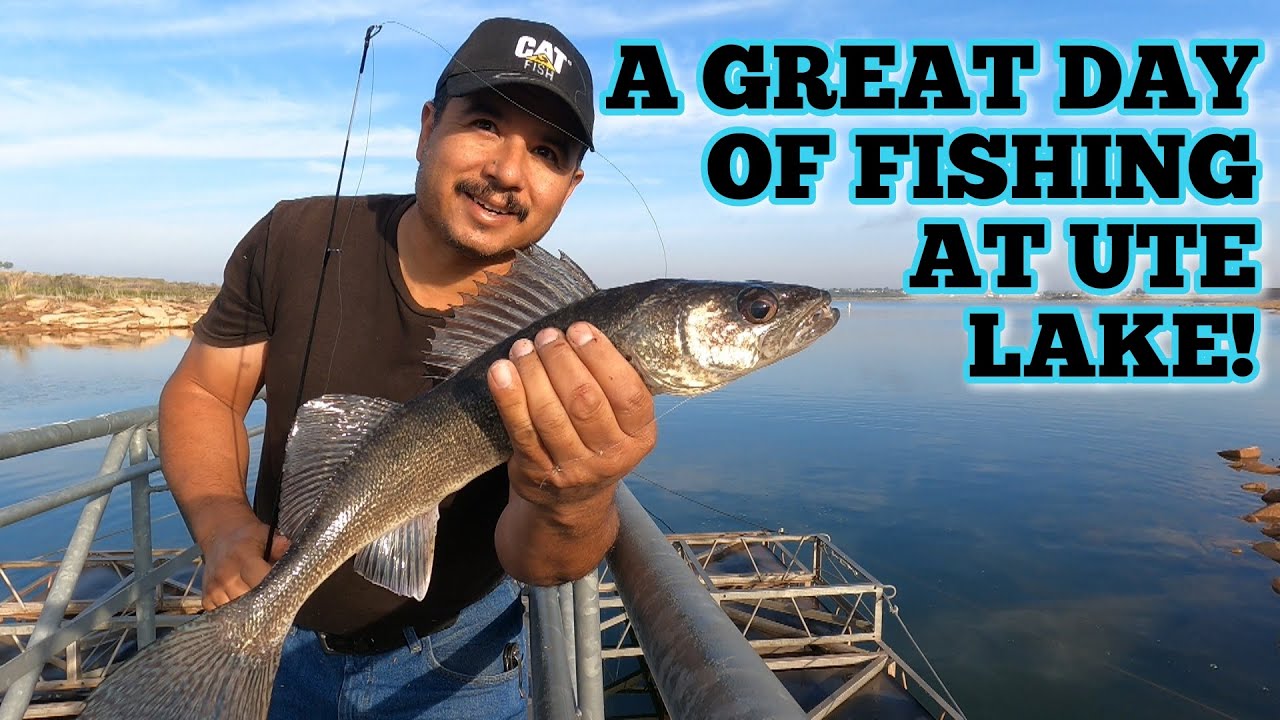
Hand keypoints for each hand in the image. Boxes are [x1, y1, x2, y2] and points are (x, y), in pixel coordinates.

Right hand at [196, 510, 290, 610]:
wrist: (220, 536)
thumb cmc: (249, 538)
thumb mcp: (267, 535)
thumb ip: (282, 547)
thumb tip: (299, 560)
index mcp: (242, 557)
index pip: (261, 580)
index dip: (276, 588)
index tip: (287, 591)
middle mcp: (225, 575)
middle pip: (251, 602)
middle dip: (266, 603)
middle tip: (276, 600)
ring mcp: (214, 590)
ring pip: (238, 613)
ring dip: (251, 612)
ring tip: (260, 603)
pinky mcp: (206, 600)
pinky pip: (224, 616)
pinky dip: (236, 615)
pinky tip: (243, 606)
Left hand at [488, 322, 656, 520]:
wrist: (571, 503)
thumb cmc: (596, 443)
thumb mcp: (622, 423)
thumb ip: (613, 385)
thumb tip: (584, 332)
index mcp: (639, 437)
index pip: (628, 394)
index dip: (602, 357)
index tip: (580, 330)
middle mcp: (610, 456)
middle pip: (584, 400)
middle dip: (561, 359)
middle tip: (547, 336)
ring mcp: (572, 468)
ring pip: (550, 414)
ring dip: (533, 373)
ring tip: (524, 347)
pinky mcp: (537, 472)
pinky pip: (521, 430)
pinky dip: (509, 397)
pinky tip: (501, 371)